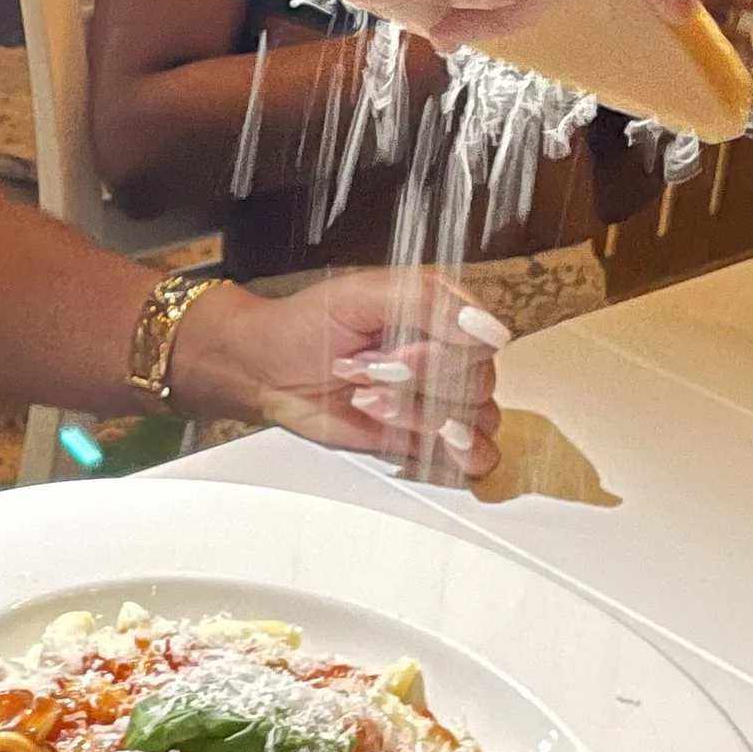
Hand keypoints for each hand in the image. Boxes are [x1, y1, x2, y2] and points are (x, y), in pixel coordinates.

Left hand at [167, 269, 504, 475]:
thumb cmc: (307, 324)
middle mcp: (449, 355)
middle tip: (362, 371)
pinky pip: (477, 456)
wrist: (267, 368)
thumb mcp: (360, 295)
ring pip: (475, 420)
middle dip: (413, 383)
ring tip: (366, 400)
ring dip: (414, 416)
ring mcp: (440, 398)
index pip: (480, 340)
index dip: (435, 354)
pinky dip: (461, 455)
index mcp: (442, 312)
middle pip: (478, 383)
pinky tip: (423, 439)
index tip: (387, 351)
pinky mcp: (427, 437)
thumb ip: (425, 301)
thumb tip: (485, 328)